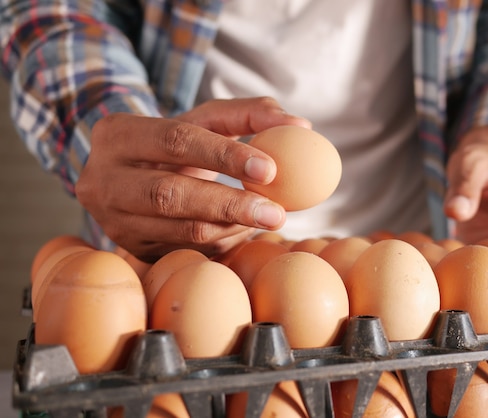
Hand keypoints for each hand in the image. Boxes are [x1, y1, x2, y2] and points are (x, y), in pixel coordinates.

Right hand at [75, 97, 310, 261]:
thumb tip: (300, 127)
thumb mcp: (204, 119)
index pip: (176, 140)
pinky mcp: (131, 249)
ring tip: (265, 218)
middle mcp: (104, 179)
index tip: (269, 170)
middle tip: (276, 213)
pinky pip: (186, 251)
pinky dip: (221, 242)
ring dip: (231, 228)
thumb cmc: (177, 142)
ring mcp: (114, 220)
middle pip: (170, 194)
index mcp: (118, 134)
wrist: (130, 175)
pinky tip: (241, 230)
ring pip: (180, 230)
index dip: (224, 155)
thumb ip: (250, 115)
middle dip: (230, 205)